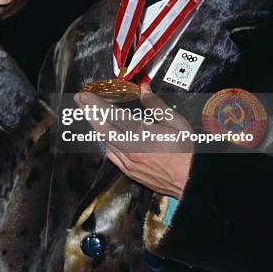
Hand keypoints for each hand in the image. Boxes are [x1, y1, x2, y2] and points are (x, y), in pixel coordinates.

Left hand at [74, 85, 192, 198]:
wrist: (192, 182)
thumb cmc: (187, 153)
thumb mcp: (177, 123)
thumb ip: (156, 105)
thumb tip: (144, 89)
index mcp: (143, 135)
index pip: (113, 116)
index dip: (96, 104)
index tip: (86, 94)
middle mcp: (132, 149)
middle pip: (102, 127)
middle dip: (88, 111)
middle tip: (80, 99)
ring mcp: (129, 162)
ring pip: (104, 140)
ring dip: (95, 125)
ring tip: (89, 112)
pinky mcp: (129, 171)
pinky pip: (110, 153)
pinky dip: (105, 140)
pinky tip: (103, 133)